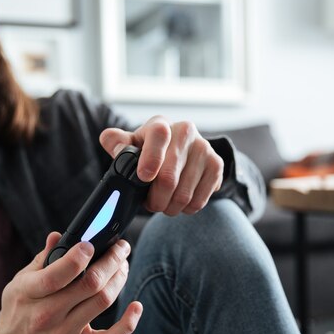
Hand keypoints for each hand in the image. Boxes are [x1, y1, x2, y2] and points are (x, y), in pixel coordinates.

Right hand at [0, 233, 141, 333]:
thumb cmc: (17, 311)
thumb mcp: (19, 282)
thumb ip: (41, 259)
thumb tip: (57, 236)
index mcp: (30, 293)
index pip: (58, 274)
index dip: (79, 256)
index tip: (91, 243)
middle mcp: (48, 315)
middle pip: (90, 284)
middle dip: (112, 260)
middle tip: (121, 247)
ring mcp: (65, 333)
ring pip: (103, 301)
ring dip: (120, 279)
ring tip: (123, 265)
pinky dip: (129, 323)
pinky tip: (136, 306)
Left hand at [100, 116, 223, 215]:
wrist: (182, 150)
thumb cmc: (150, 150)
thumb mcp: (131, 144)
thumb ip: (116, 143)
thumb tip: (116, 147)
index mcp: (161, 124)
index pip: (159, 135)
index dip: (151, 158)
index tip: (143, 177)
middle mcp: (185, 131)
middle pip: (169, 177)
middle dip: (155, 199)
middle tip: (150, 204)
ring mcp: (204, 148)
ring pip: (184, 194)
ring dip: (170, 207)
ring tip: (164, 203)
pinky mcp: (216, 165)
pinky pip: (199, 200)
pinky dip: (186, 209)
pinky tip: (180, 201)